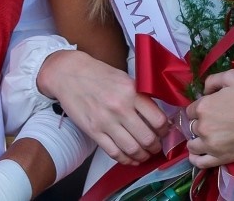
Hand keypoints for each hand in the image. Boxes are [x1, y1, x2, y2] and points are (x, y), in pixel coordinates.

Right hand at [37, 49, 167, 165]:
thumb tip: (157, 115)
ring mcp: (106, 121)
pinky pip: (114, 153)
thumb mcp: (124, 78)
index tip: (164, 131)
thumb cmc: (97, 74)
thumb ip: (140, 96)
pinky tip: (130, 158)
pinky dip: (125, 160)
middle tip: (156, 146)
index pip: (157, 119)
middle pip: (147, 138)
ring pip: (132, 149)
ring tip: (145, 154)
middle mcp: (120, 107)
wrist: (68, 73)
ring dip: (142, 156)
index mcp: (131, 92)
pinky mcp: (93, 131)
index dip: (165, 130)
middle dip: (156, 147)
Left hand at [185, 67, 233, 167]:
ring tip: (206, 138)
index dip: (199, 109)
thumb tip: (204, 91)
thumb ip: (212, 80)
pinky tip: (198, 154)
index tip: (209, 110)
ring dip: (196, 140)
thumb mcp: (232, 76)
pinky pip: (200, 163)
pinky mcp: (222, 158)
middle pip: (192, 127)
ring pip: (193, 145)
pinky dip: (196, 159)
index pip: (190, 110)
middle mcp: (203, 127)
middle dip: (200, 123)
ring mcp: (212, 145)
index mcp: (203, 106)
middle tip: (213, 122)